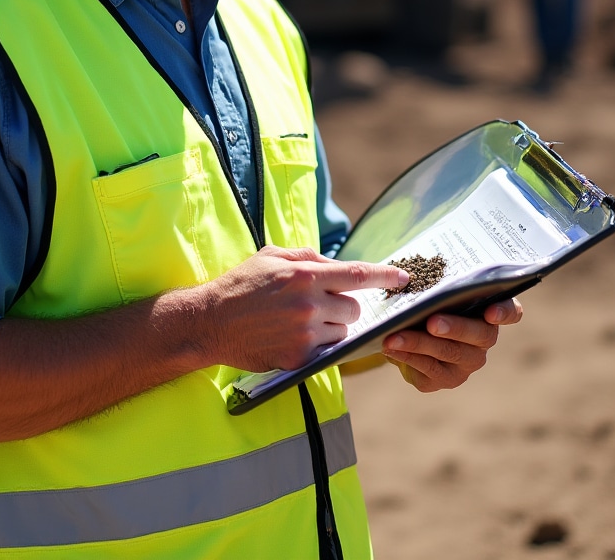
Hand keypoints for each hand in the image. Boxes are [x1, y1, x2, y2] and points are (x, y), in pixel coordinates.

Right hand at [203, 245, 408, 372]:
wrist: (210, 322)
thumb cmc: (241, 285)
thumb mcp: (271, 256)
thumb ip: (307, 257)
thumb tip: (335, 264)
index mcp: (305, 275)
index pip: (357, 274)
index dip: (385, 276)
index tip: (404, 278)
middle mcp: (309, 305)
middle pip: (353, 309)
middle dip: (344, 305)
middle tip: (319, 303)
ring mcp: (305, 334)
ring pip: (342, 332)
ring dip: (332, 326)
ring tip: (301, 320)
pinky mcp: (298, 358)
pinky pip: (326, 351)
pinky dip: (317, 343)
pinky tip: (292, 335)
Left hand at [381, 298, 522, 392]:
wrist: (410, 334)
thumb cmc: (427, 304)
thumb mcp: (433, 290)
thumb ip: (435, 285)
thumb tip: (408, 274)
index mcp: (488, 311)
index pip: (511, 312)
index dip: (505, 312)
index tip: (491, 312)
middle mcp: (484, 340)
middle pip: (479, 335)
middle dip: (455, 328)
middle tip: (432, 322)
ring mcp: (467, 363)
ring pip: (449, 353)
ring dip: (419, 343)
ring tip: (395, 336)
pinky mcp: (447, 379)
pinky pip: (429, 369)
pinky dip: (408, 356)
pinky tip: (391, 347)